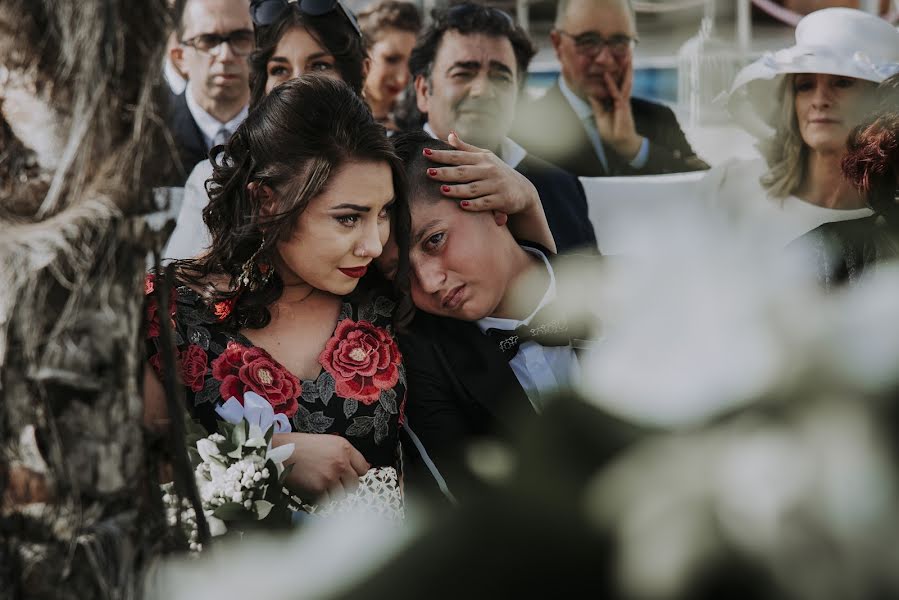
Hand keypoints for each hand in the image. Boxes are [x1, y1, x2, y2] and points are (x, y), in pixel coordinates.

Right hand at [273, 432, 369, 501]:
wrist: (279, 452)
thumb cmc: (301, 447)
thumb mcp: (327, 442)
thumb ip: (344, 455)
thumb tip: (364, 468)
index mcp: (344, 448)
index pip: (363, 468)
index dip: (354, 473)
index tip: (346, 475)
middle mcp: (340, 462)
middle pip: (354, 485)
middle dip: (344, 486)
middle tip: (330, 481)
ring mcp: (330, 477)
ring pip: (341, 495)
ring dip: (332, 493)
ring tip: (318, 483)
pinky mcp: (319, 489)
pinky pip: (326, 501)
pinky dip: (319, 498)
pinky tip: (310, 487)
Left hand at [423, 131, 540, 222]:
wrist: (522, 191)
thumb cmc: (497, 172)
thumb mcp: (484, 157)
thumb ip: (465, 149)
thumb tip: (449, 134)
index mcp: (482, 158)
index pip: (458, 156)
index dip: (441, 154)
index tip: (425, 152)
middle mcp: (488, 170)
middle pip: (463, 172)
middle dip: (446, 172)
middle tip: (428, 173)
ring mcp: (496, 185)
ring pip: (473, 188)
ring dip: (458, 190)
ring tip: (443, 190)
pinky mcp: (502, 200)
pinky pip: (486, 203)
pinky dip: (475, 204)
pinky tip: (462, 205)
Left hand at [589, 59, 643, 160]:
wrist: (620, 142)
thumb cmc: (612, 131)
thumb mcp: (600, 116)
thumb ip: (597, 104)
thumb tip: (591, 94)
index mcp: (616, 99)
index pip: (615, 83)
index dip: (614, 72)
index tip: (613, 60)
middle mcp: (621, 98)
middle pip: (623, 79)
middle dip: (625, 66)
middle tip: (627, 52)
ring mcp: (623, 101)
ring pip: (624, 82)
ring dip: (625, 69)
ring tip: (626, 57)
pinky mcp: (622, 107)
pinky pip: (616, 93)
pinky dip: (611, 84)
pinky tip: (607, 75)